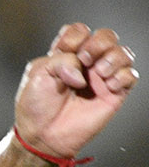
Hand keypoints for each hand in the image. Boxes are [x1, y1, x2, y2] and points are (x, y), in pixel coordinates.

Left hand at [14, 23, 137, 159]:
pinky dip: (122, 76)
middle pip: (107, 36)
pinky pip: (131, 75)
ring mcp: (102, 78)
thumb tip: (84, 69)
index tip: (63, 52)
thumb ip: (60, 60)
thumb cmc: (36, 106)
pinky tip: (108, 86)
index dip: (76, 37)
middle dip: (98, 43)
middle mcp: (87, 64)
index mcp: (66, 56)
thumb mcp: (38, 74)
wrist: (43, 135)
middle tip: (85, 61)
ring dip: (112, 58)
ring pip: (123, 53)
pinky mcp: (114, 94)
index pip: (80, 31)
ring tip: (98, 73)